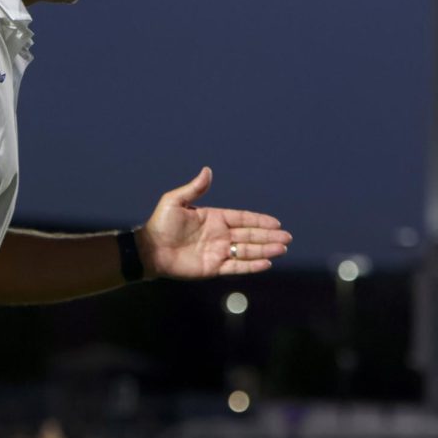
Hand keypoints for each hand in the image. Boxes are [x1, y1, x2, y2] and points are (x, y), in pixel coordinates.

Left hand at [137, 167, 290, 278]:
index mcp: (214, 218)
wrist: (149, 250)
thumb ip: (194, 189)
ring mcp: (217, 252)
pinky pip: (236, 266)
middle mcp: (219, 235)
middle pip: (250, 235)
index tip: (276, 223)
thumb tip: (207, 170)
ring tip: (282, 249)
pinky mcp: (213, 267)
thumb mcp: (175, 201)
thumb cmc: (160, 224)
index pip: (242, 218)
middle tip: (287, 237)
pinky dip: (251, 266)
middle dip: (269, 236)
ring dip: (265, 250)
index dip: (259, 220)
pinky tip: (266, 263)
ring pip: (247, 251)